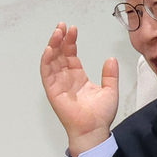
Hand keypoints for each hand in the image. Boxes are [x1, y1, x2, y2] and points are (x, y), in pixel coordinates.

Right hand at [40, 22, 119, 154]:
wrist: (94, 130)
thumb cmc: (100, 116)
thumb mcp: (110, 90)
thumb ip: (110, 75)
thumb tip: (110, 59)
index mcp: (78, 77)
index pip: (71, 55)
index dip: (71, 41)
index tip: (73, 29)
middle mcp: (66, 79)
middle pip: (59, 54)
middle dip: (60, 39)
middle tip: (62, 26)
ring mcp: (58, 84)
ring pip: (52, 61)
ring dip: (52, 45)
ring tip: (56, 32)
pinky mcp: (52, 91)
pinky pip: (46, 73)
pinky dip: (46, 61)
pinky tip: (50, 49)